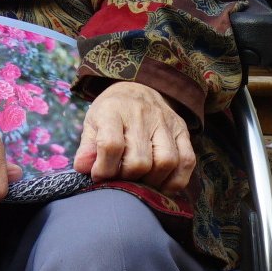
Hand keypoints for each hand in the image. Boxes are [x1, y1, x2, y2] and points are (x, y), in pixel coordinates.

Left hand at [75, 81, 196, 192]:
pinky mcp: (182, 129)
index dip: (104, 169)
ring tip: (141, 182)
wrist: (137, 87)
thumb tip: (84, 168)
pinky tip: (161, 184)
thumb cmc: (111, 112)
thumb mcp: (92, 123)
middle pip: (140, 160)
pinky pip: (187, 161)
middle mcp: (142, 114)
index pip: (111, 145)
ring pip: (166, 162)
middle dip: (128, 178)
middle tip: (121, 179)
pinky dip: (176, 180)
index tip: (99, 175)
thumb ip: (87, 147)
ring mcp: (166, 122)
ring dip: (152, 181)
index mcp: (114, 110)